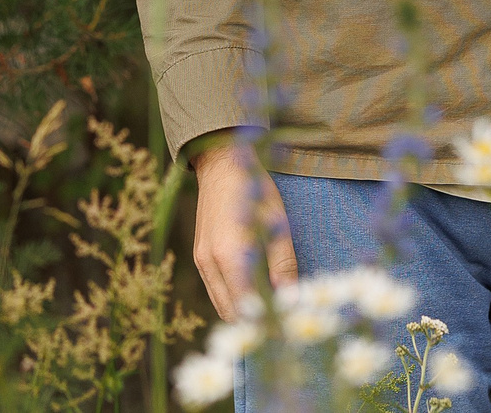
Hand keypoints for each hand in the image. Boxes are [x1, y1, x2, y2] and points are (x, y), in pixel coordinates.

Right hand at [189, 137, 294, 317]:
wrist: (221, 164)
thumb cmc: (253, 190)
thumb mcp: (277, 224)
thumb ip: (283, 265)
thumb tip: (290, 299)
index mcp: (230, 255)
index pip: (246, 306)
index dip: (265, 321)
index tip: (283, 327)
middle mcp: (210, 262)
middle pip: (230, 311)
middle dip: (253, 321)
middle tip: (278, 320)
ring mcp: (201, 260)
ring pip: (220, 303)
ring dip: (242, 311)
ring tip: (268, 308)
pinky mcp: (199, 255)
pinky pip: (215, 289)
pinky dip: (232, 297)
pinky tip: (251, 289)